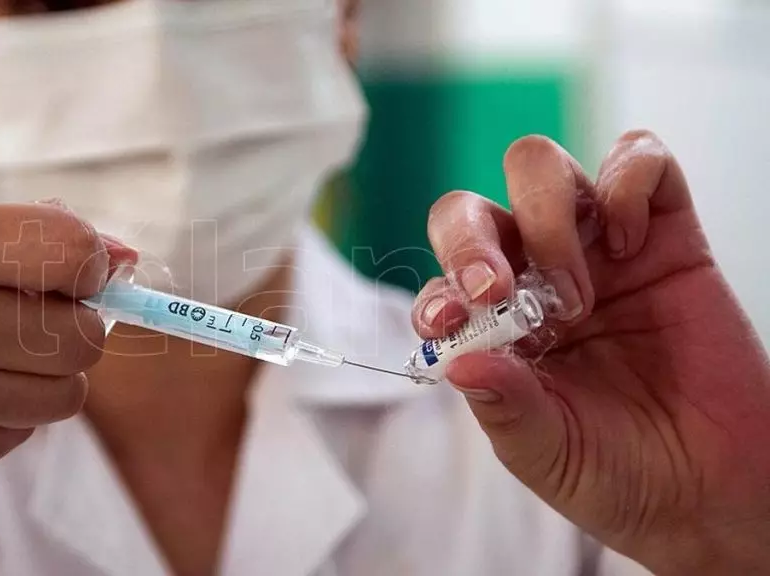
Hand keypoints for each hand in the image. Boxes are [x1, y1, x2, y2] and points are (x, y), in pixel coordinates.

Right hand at [0, 201, 135, 476]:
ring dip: (51, 372)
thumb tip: (124, 258)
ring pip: (67, 395)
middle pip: (82, 336)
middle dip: (79, 322)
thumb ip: (23, 236)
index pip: (68, 250)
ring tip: (0, 351)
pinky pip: (22, 433)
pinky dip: (10, 409)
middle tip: (40, 313)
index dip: (90, 260)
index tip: (74, 268)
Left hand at [413, 131, 769, 573]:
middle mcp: (534, 277)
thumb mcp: (545, 450)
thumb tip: (456, 360)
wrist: (713, 490)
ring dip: (544, 217)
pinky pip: (639, 161)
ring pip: (540, 168)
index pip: (444, 278)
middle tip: (498, 290)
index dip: (438, 287)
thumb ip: (503, 404)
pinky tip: (629, 244)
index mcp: (494, 326)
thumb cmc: (618, 472)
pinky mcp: (665, 234)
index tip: (447, 319)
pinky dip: (627, 181)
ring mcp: (596, 250)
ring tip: (579, 296)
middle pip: (472, 211)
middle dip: (471, 239)